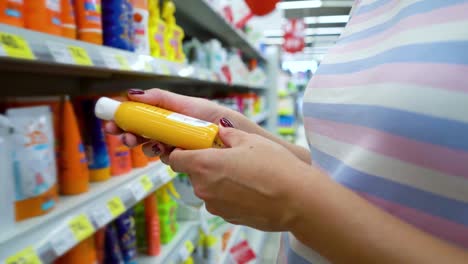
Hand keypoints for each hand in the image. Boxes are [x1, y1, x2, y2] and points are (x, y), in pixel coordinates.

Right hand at [104, 88, 234, 154]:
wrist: (240, 137)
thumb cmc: (217, 117)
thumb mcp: (189, 104)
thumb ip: (162, 99)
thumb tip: (132, 93)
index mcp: (170, 114)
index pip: (141, 116)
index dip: (125, 118)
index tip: (111, 121)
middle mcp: (171, 130)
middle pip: (142, 133)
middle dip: (129, 134)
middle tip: (123, 137)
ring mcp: (177, 146)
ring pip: (152, 147)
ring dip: (143, 146)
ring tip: (142, 142)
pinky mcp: (186, 160)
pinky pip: (168, 160)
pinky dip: (163, 155)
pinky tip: (165, 151)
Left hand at [166, 125, 307, 230]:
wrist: (296, 200)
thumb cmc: (274, 167)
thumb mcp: (251, 140)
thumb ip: (229, 134)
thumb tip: (220, 131)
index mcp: (204, 164)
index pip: (175, 158)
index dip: (181, 151)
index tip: (192, 147)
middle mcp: (204, 188)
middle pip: (193, 173)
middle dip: (205, 165)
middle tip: (227, 157)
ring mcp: (215, 206)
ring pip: (208, 188)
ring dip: (218, 180)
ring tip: (244, 174)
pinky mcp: (227, 217)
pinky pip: (221, 201)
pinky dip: (229, 195)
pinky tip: (250, 189)